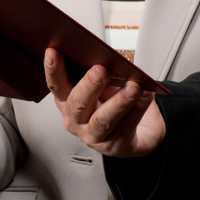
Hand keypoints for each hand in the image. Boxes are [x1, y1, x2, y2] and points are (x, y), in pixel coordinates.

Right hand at [47, 50, 161, 157]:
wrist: (130, 135)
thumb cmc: (110, 105)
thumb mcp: (100, 88)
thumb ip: (98, 75)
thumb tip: (110, 60)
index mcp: (66, 101)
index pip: (56, 85)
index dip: (53, 70)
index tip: (53, 52)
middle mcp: (74, 120)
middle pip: (78, 103)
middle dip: (90, 85)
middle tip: (102, 69)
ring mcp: (92, 135)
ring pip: (103, 119)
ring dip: (119, 101)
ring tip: (133, 87)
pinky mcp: (113, 146)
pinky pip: (126, 127)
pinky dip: (138, 109)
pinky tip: (145, 96)